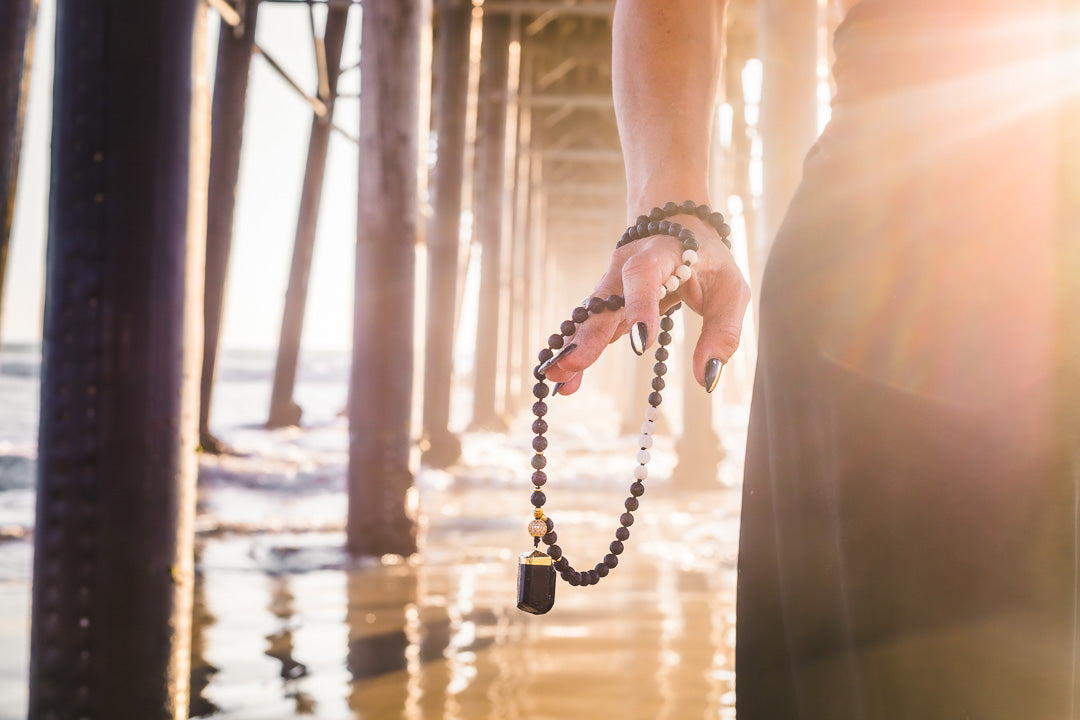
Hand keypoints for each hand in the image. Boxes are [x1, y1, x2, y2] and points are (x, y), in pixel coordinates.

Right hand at [542, 214, 750, 393]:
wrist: (677, 225)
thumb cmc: (710, 262)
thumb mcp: (731, 292)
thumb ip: (722, 334)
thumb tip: (707, 379)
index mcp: (662, 254)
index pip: (645, 276)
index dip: (640, 307)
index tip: (641, 345)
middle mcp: (626, 266)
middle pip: (605, 301)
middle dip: (589, 336)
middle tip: (573, 366)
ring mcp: (610, 283)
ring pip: (589, 317)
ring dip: (573, 348)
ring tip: (558, 379)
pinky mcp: (605, 301)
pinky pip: (589, 326)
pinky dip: (576, 350)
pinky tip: (563, 377)